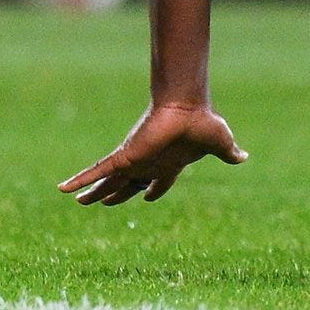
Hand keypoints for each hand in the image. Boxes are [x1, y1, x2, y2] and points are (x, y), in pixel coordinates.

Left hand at [59, 100, 247, 207]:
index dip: (152, 191)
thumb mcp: (219, 143)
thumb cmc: (201, 123)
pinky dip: (79, 180)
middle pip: (127, 185)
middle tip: (104, 202)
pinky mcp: (123, 156)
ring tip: (79, 201)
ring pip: (108, 182)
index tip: (146, 198)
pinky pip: (96, 171)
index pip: (157, 182)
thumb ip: (228, 153)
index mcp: (168, 164)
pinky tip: (63, 190)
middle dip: (115, 195)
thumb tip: (246, 156)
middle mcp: (148, 163)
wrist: (187, 107)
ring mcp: (133, 160)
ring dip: (93, 192)